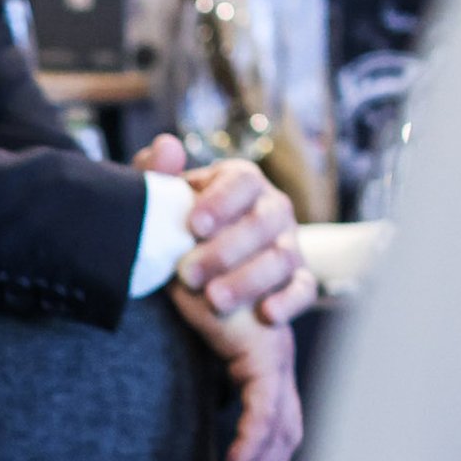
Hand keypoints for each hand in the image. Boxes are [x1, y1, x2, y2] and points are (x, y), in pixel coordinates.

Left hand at [135, 135, 314, 327]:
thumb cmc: (178, 229)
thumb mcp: (161, 203)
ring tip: (214, 300)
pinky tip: (267, 314)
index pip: (242, 181)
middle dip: (225, 251)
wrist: (194, 276)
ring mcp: (289, 244)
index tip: (193, 226)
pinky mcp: (298, 279)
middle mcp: (272, 208)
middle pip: (263, 222)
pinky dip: (289, 301)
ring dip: (248, 280)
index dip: (220, 202)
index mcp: (242, 181)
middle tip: (188, 275)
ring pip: (282, 258)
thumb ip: (156, 174)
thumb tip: (166, 146)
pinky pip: (304, 288)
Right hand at [171, 284, 302, 460]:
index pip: (276, 417)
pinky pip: (264, 409)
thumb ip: (202, 353)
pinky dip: (251, 443)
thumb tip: (199, 390)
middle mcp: (276, 358)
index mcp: (263, 356)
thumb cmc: (187, 275)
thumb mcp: (193, 323)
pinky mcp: (261, 350)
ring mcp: (274, 355)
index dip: (265, 456)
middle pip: (285, 429)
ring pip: (279, 426)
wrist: (187, 237)